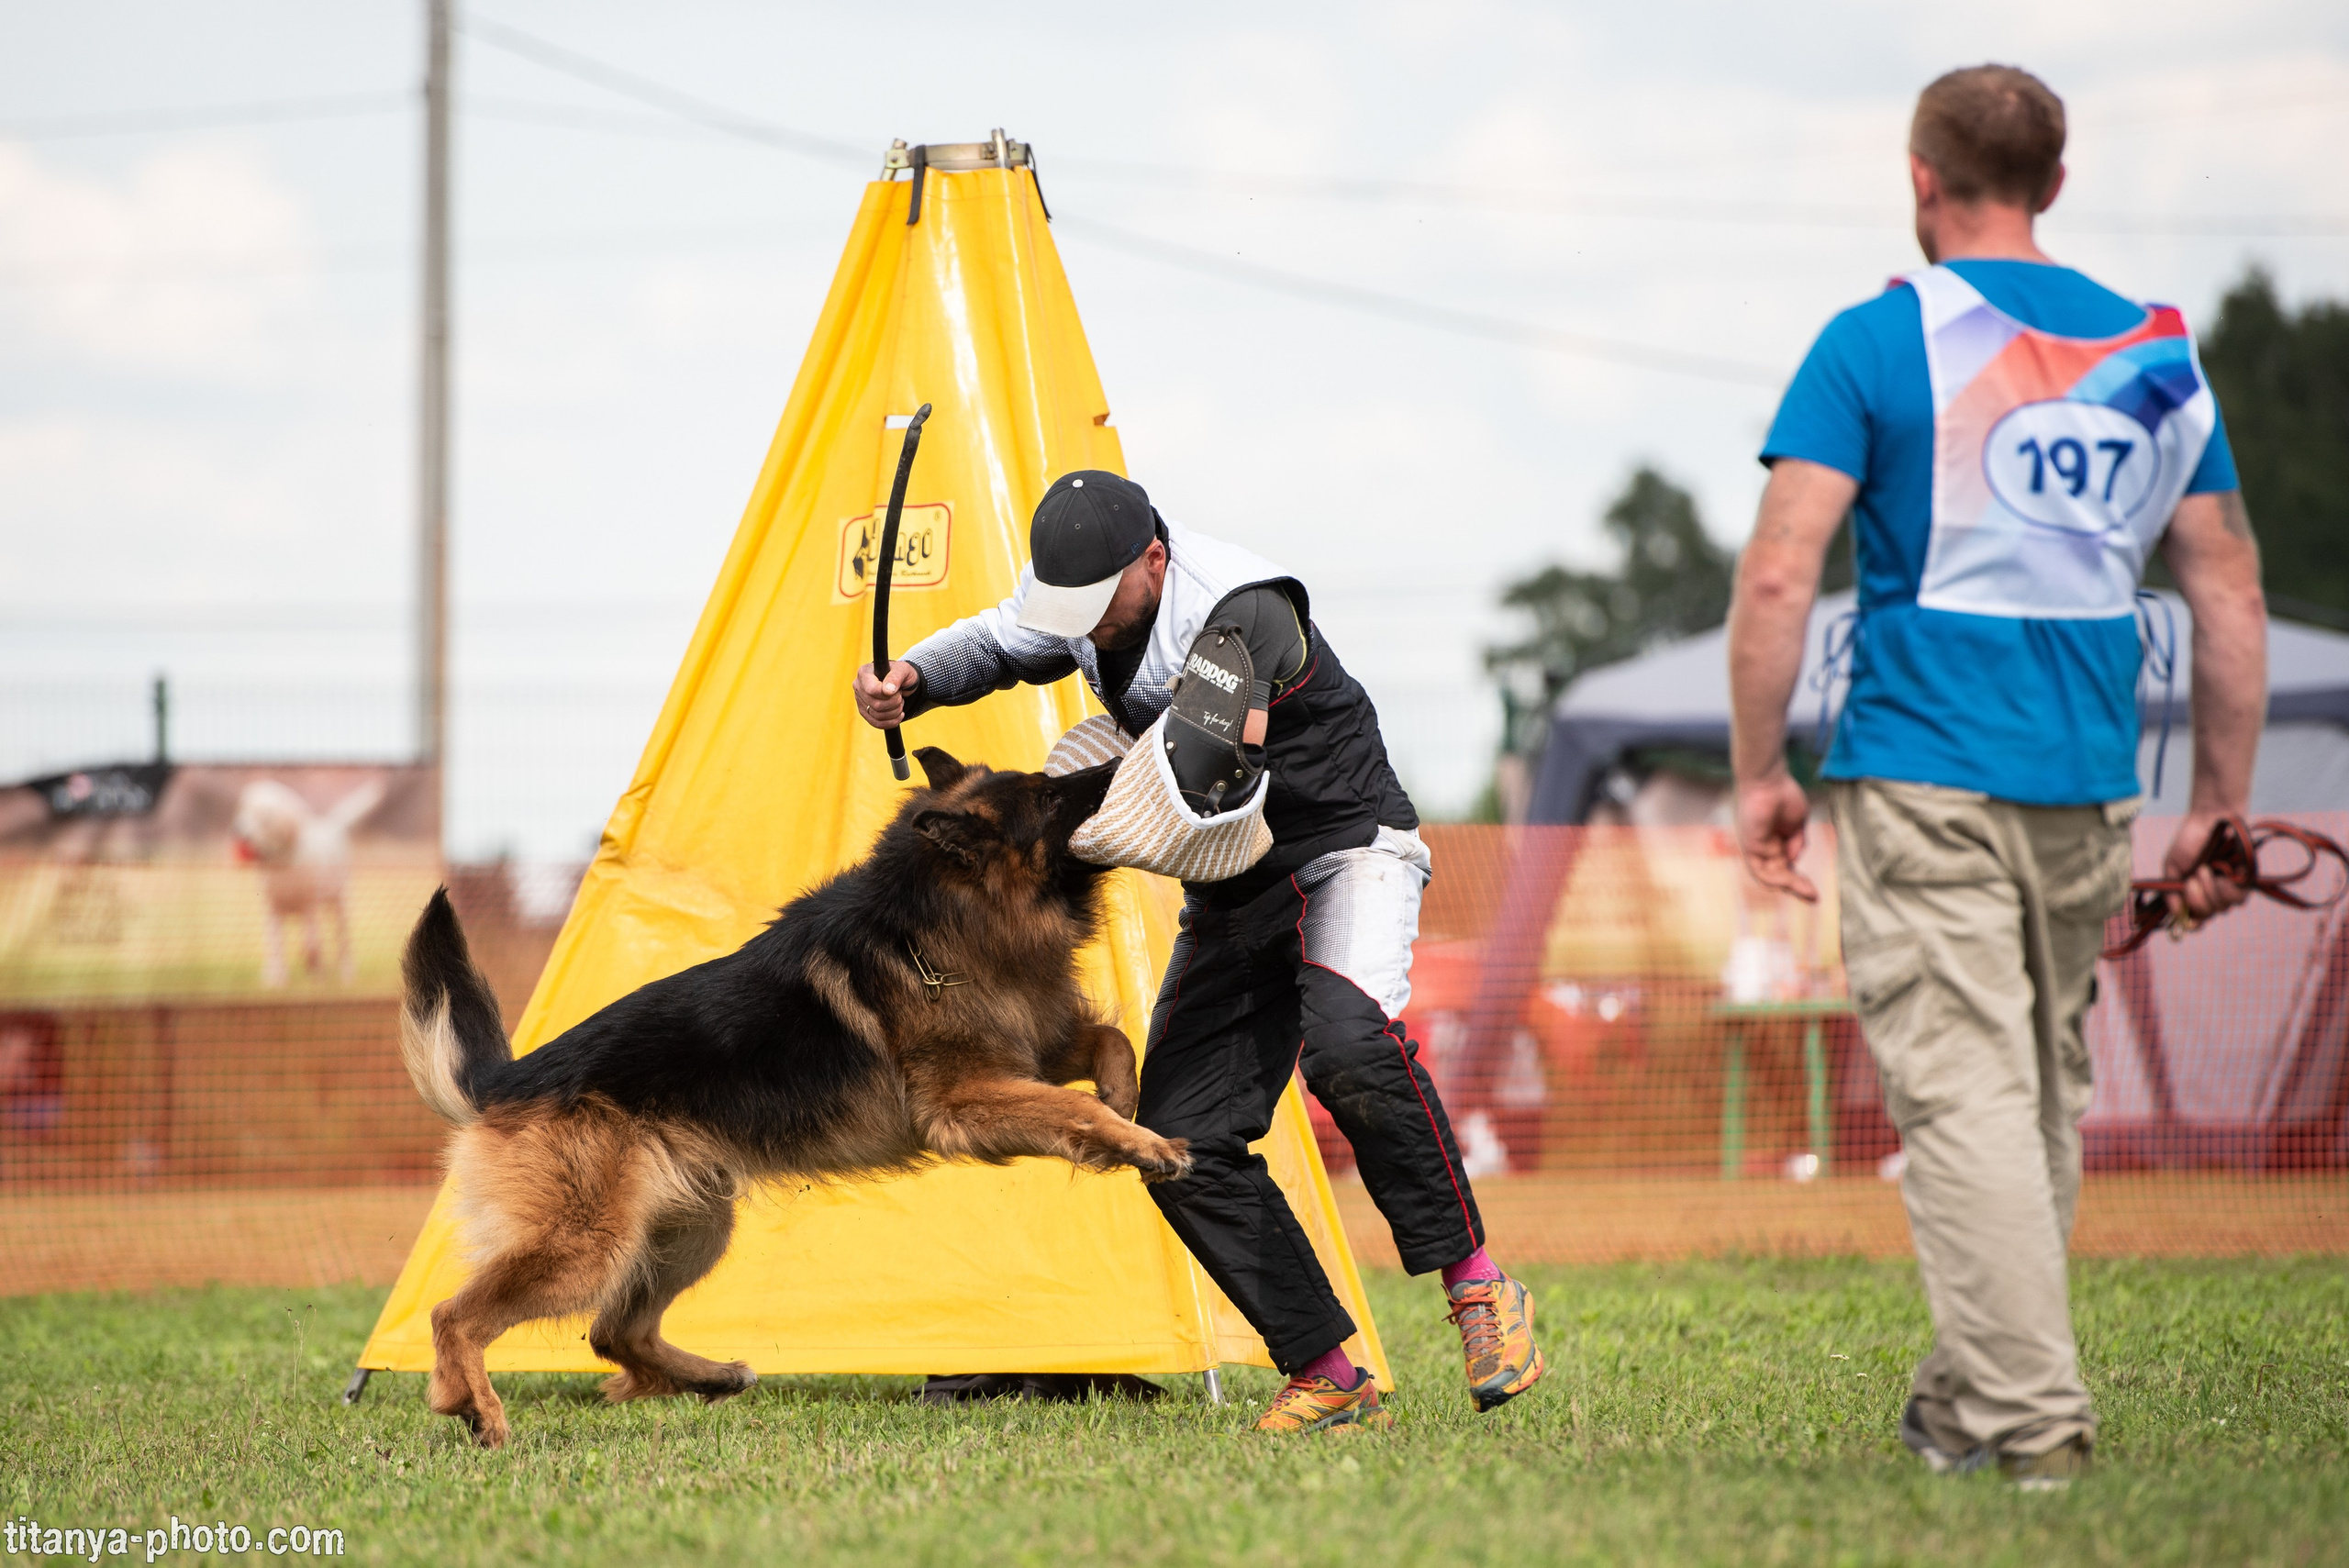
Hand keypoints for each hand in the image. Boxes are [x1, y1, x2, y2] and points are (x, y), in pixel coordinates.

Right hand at [852, 660, 919, 727]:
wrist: (902, 682)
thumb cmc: (901, 673)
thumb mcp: (902, 670)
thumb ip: (895, 677)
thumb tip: (888, 690)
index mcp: (864, 673)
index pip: (872, 690)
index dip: (886, 695)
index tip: (897, 692)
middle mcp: (859, 687)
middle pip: (876, 705)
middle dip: (894, 703)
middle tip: (900, 696)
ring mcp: (860, 701)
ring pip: (877, 716)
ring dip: (894, 713)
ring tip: (899, 703)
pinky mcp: (864, 712)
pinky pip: (876, 723)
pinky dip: (891, 722)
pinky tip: (898, 715)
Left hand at [1736, 771, 1818, 902]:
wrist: (1770, 780)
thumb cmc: (1784, 795)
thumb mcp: (1797, 823)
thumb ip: (1796, 843)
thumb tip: (1794, 861)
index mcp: (1776, 843)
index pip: (1786, 869)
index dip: (1799, 881)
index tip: (1815, 892)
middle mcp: (1765, 849)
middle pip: (1779, 876)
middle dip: (1797, 888)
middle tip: (1815, 898)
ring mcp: (1756, 849)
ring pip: (1770, 877)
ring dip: (1790, 886)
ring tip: (1809, 892)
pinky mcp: (1750, 847)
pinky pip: (1759, 870)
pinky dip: (1775, 879)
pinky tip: (1791, 882)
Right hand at [2161, 810, 2253, 923]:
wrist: (2211, 819)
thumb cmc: (2189, 840)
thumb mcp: (2172, 867)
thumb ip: (2171, 893)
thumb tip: (2177, 915)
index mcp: (2194, 892)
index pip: (2196, 918)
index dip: (2193, 924)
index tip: (2189, 923)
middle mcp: (2212, 893)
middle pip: (2207, 915)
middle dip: (2197, 900)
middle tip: (2192, 879)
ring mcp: (2229, 887)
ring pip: (2222, 908)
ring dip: (2211, 890)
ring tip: (2205, 869)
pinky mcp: (2245, 880)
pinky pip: (2238, 897)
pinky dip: (2226, 887)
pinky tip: (2221, 871)